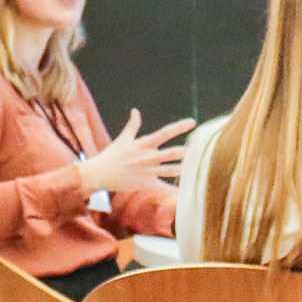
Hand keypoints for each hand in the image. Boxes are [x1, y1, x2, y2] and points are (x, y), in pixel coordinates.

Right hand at [76, 109, 194, 196]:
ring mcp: (148, 171)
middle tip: (201, 147)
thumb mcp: (123, 139)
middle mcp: (148, 157)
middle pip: (173, 153)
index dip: (180, 127)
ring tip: (196, 166)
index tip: (192, 121)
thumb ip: (132, 125)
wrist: (100, 174)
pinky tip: (186, 190)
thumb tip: (135, 111)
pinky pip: (164, 185)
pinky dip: (175, 188)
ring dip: (184, 168)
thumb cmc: (112, 155)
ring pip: (172, 170)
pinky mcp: (147, 183)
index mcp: (144, 144)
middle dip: (187, 151)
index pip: (165, 132)